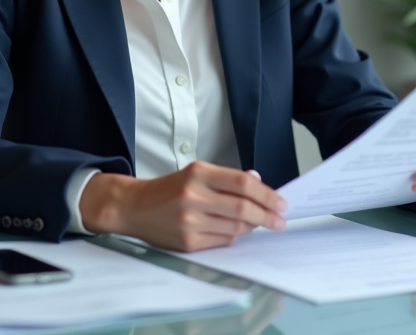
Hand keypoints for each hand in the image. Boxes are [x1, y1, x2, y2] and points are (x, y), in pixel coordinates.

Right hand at [80, 161, 287, 251]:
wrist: (134, 207)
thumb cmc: (169, 189)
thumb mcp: (196, 173)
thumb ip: (227, 178)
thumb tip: (257, 180)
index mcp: (198, 173)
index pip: (243, 184)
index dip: (267, 194)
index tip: (281, 202)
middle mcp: (193, 196)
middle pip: (243, 208)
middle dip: (268, 215)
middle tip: (280, 220)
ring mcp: (190, 221)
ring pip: (236, 228)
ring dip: (253, 227)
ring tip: (261, 224)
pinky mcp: (188, 242)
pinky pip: (223, 242)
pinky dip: (235, 237)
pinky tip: (237, 231)